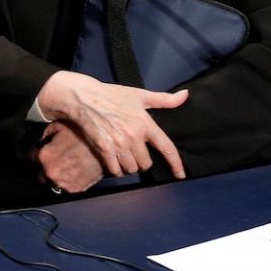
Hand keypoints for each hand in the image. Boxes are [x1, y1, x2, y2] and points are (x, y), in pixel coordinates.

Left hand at [30, 120, 103, 192]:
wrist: (106, 149)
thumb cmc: (83, 135)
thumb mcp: (59, 126)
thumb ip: (45, 134)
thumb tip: (39, 139)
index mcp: (45, 156)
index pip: (31, 158)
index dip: (37, 153)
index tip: (42, 151)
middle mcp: (51, 173)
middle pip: (40, 173)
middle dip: (45, 166)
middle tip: (55, 159)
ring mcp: (63, 183)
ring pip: (52, 181)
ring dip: (56, 175)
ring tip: (66, 165)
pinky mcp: (75, 189)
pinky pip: (65, 187)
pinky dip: (67, 180)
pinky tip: (74, 171)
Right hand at [36, 72, 188, 179]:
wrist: (84, 98)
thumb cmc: (112, 95)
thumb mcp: (139, 95)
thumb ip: (164, 99)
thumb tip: (185, 95)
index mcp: (145, 123)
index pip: (166, 147)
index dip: (176, 164)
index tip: (180, 175)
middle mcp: (134, 136)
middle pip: (146, 163)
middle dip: (142, 161)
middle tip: (135, 154)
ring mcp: (119, 144)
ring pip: (131, 168)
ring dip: (129, 166)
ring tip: (124, 157)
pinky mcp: (104, 150)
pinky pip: (115, 170)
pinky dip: (116, 170)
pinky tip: (114, 162)